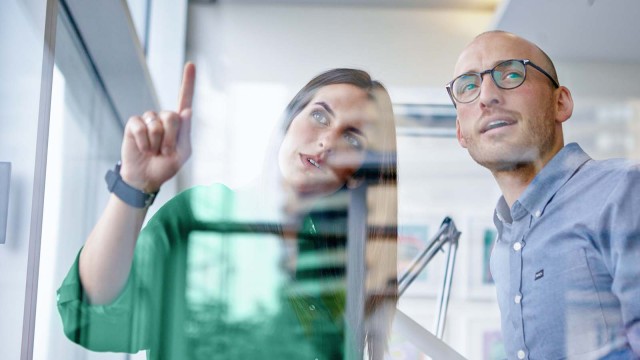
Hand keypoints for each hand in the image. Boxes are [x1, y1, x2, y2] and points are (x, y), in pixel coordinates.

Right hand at [119, 62, 195, 192]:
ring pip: (156, 125)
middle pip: (172, 116)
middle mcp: (163, 117)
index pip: (185, 99)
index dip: (188, 82)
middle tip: (166, 151)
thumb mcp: (183, 153)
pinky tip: (142, 149)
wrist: (146, 177)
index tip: (191, 64)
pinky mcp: (133, 124)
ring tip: (153, 151)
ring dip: (156, 143)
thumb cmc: (166, 165)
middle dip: (170, 138)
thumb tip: (186, 111)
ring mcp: (148, 120)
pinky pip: (139, 127)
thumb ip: (185, 133)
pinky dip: (143, 142)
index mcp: (179, 123)